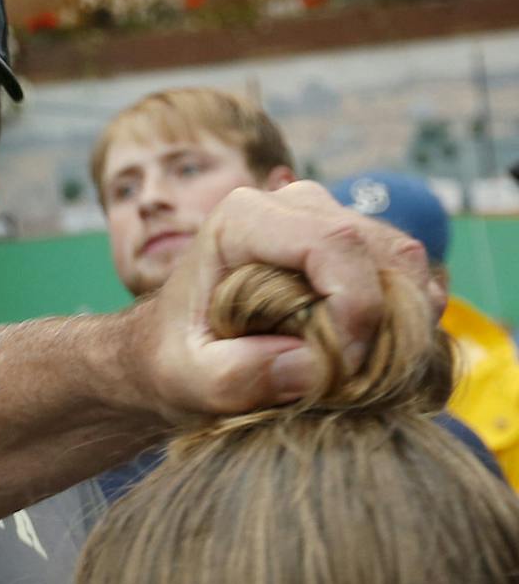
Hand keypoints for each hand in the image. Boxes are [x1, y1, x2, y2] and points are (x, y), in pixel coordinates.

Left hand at [142, 180, 436, 421]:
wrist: (174, 349)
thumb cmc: (176, 359)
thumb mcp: (190, 379)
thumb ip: (240, 375)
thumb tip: (316, 367)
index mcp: (244, 218)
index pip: (332, 245)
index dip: (355, 308)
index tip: (341, 368)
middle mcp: (294, 202)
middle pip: (380, 251)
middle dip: (383, 321)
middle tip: (353, 381)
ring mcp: (331, 218)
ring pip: (404, 263)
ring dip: (399, 324)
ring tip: (357, 373)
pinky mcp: (356, 246)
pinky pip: (408, 278)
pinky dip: (402, 321)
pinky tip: (369, 358)